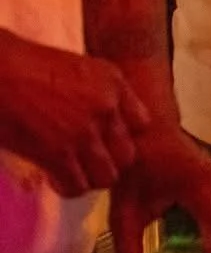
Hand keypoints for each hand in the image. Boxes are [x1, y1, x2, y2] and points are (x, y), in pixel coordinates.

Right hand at [0, 28, 149, 195]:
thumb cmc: (27, 65)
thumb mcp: (79, 67)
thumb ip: (98, 92)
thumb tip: (101, 120)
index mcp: (113, 82)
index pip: (141, 124)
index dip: (122, 137)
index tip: (104, 141)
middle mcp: (106, 107)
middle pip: (127, 154)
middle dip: (108, 163)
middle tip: (87, 162)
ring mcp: (84, 132)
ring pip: (107, 176)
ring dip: (90, 179)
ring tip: (71, 172)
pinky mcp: (58, 152)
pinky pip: (77, 186)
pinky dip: (67, 188)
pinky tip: (53, 178)